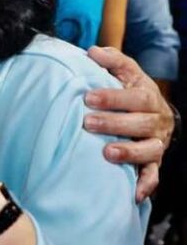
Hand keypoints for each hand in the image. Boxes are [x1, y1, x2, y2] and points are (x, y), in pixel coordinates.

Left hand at [85, 45, 171, 200]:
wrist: (153, 112)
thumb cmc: (130, 89)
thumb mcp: (125, 71)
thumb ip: (112, 60)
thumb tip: (93, 51)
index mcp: (148, 96)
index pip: (135, 96)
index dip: (113, 97)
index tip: (88, 97)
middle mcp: (156, 120)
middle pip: (140, 123)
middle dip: (115, 123)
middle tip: (88, 123)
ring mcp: (156, 142)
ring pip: (149, 150)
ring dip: (129, 153)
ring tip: (107, 153)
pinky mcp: (154, 162)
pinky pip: (153, 175)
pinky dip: (145, 184)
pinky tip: (133, 193)